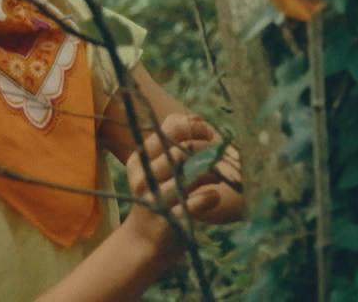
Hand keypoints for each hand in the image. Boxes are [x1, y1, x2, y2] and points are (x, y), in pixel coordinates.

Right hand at [122, 113, 243, 240]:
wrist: (145, 240)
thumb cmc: (159, 195)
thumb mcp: (159, 166)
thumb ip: (174, 141)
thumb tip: (194, 117)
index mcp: (140, 160)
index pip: (170, 128)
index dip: (195, 127)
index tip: (208, 134)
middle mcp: (143, 177)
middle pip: (181, 150)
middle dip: (207, 149)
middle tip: (218, 157)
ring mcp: (155, 199)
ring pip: (189, 173)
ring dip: (211, 173)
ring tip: (216, 178)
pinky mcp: (170, 219)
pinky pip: (199, 201)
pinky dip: (211, 196)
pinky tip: (213, 197)